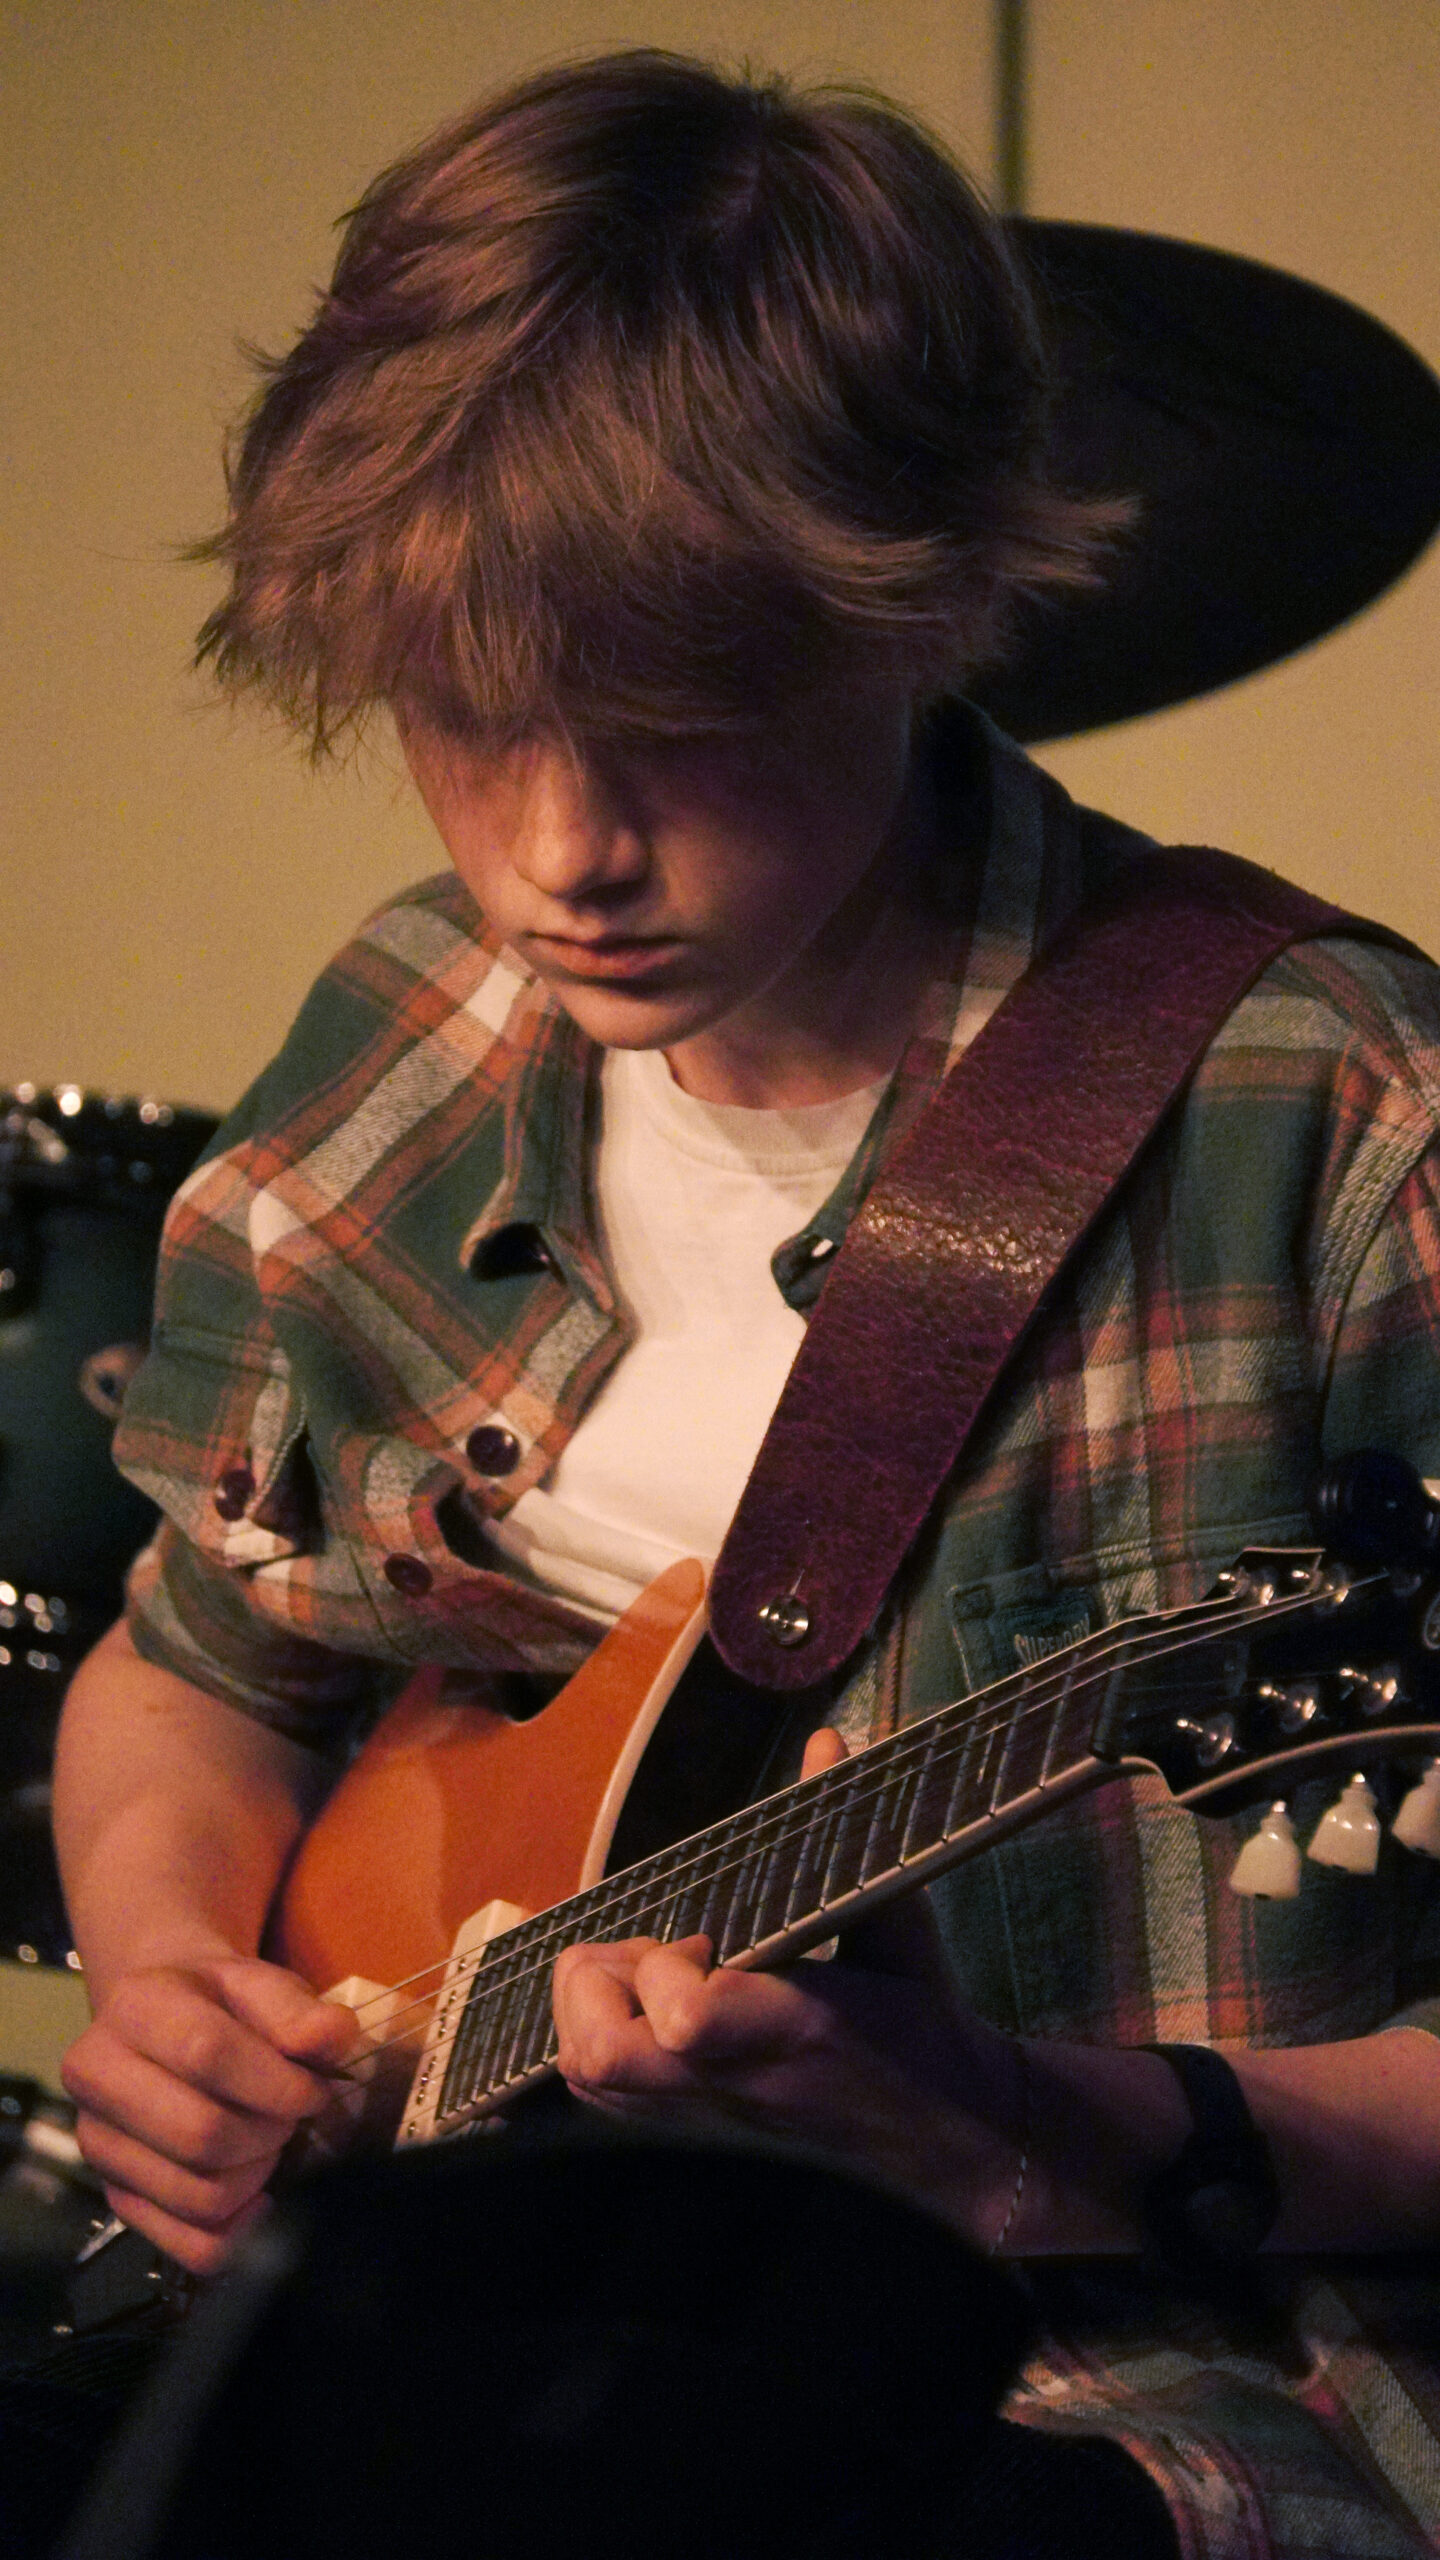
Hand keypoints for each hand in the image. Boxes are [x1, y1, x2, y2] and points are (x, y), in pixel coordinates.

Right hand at [61, 1957, 357, 2273]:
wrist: (166, 2025)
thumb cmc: (220, 2005)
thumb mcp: (260, 1985)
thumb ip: (298, 2010)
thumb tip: (332, 2036)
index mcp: (133, 2007)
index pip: (206, 2053)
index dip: (277, 2083)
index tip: (315, 2090)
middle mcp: (96, 2077)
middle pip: (201, 2134)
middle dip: (269, 2132)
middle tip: (288, 2117)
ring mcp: (98, 2144)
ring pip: (198, 2195)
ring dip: (257, 2176)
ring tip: (266, 2141)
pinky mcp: (115, 2197)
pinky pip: (189, 2244)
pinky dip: (238, 2232)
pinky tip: (258, 2196)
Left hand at [551, 1729, 1025, 2245]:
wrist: (948, 2137)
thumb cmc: (923, 2028)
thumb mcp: (897, 1925)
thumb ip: (846, 1835)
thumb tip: (826, 1741)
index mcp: (794, 2029)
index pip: (685, 2018)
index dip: (666, 1969)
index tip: (706, 1939)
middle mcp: (735, 2086)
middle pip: (600, 2055)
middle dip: (597, 1982)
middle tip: (650, 1952)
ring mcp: (705, 2126)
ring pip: (588, 2078)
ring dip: (594, 2008)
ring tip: (648, 1978)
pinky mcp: (690, 2143)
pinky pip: (601, 2099)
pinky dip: (599, 2044)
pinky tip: (649, 2012)